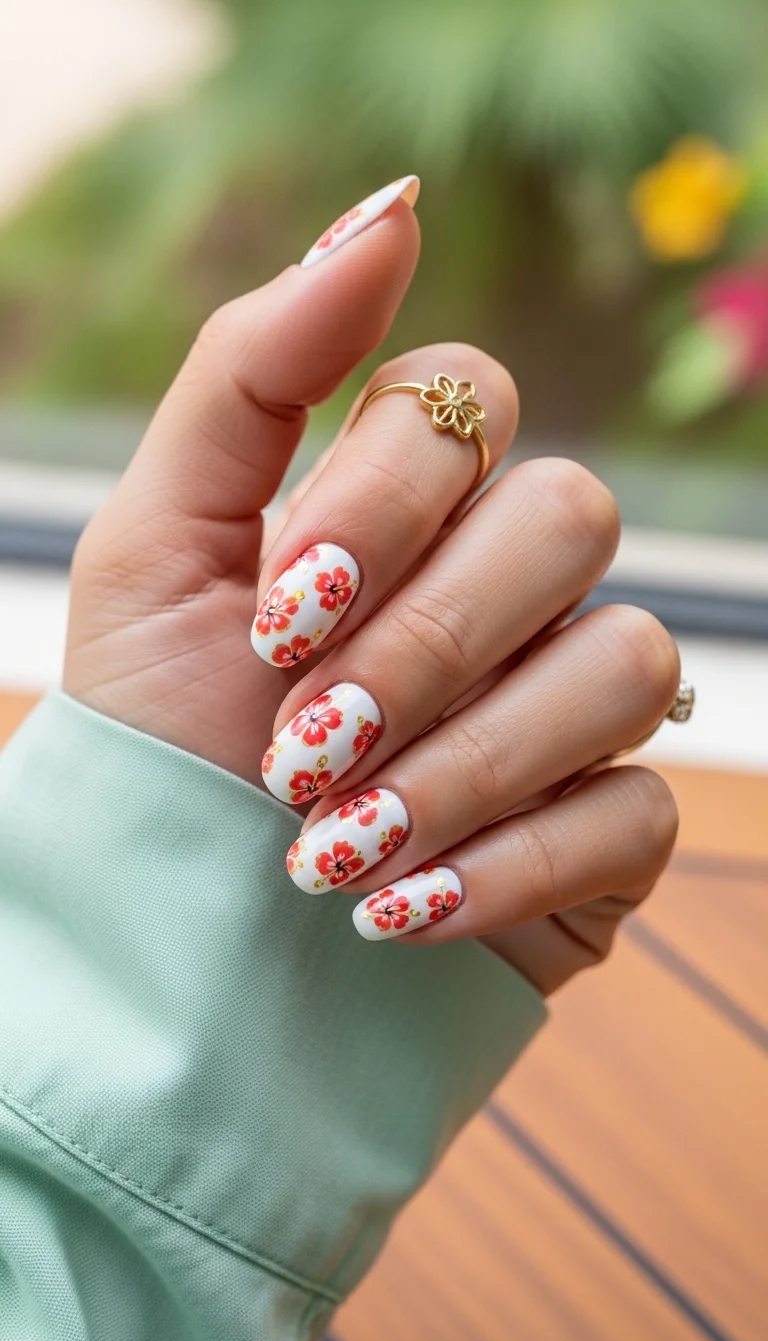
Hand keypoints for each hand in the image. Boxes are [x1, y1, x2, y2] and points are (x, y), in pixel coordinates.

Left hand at [64, 178, 678, 994]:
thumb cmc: (159, 738)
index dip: (382, 500)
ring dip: (465, 765)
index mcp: (402, 501)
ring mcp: (569, 702)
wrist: (175, 942)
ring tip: (332, 852)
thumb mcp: (153, 545)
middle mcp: (505, 583)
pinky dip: (506, 867)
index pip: (468, 402)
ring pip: (626, 662)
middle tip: (298, 747)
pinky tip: (397, 914)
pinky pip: (637, 811)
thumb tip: (394, 209)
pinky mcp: (609, 831)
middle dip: (424, 643)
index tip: (274, 617)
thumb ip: (254, 370)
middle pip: (570, 518)